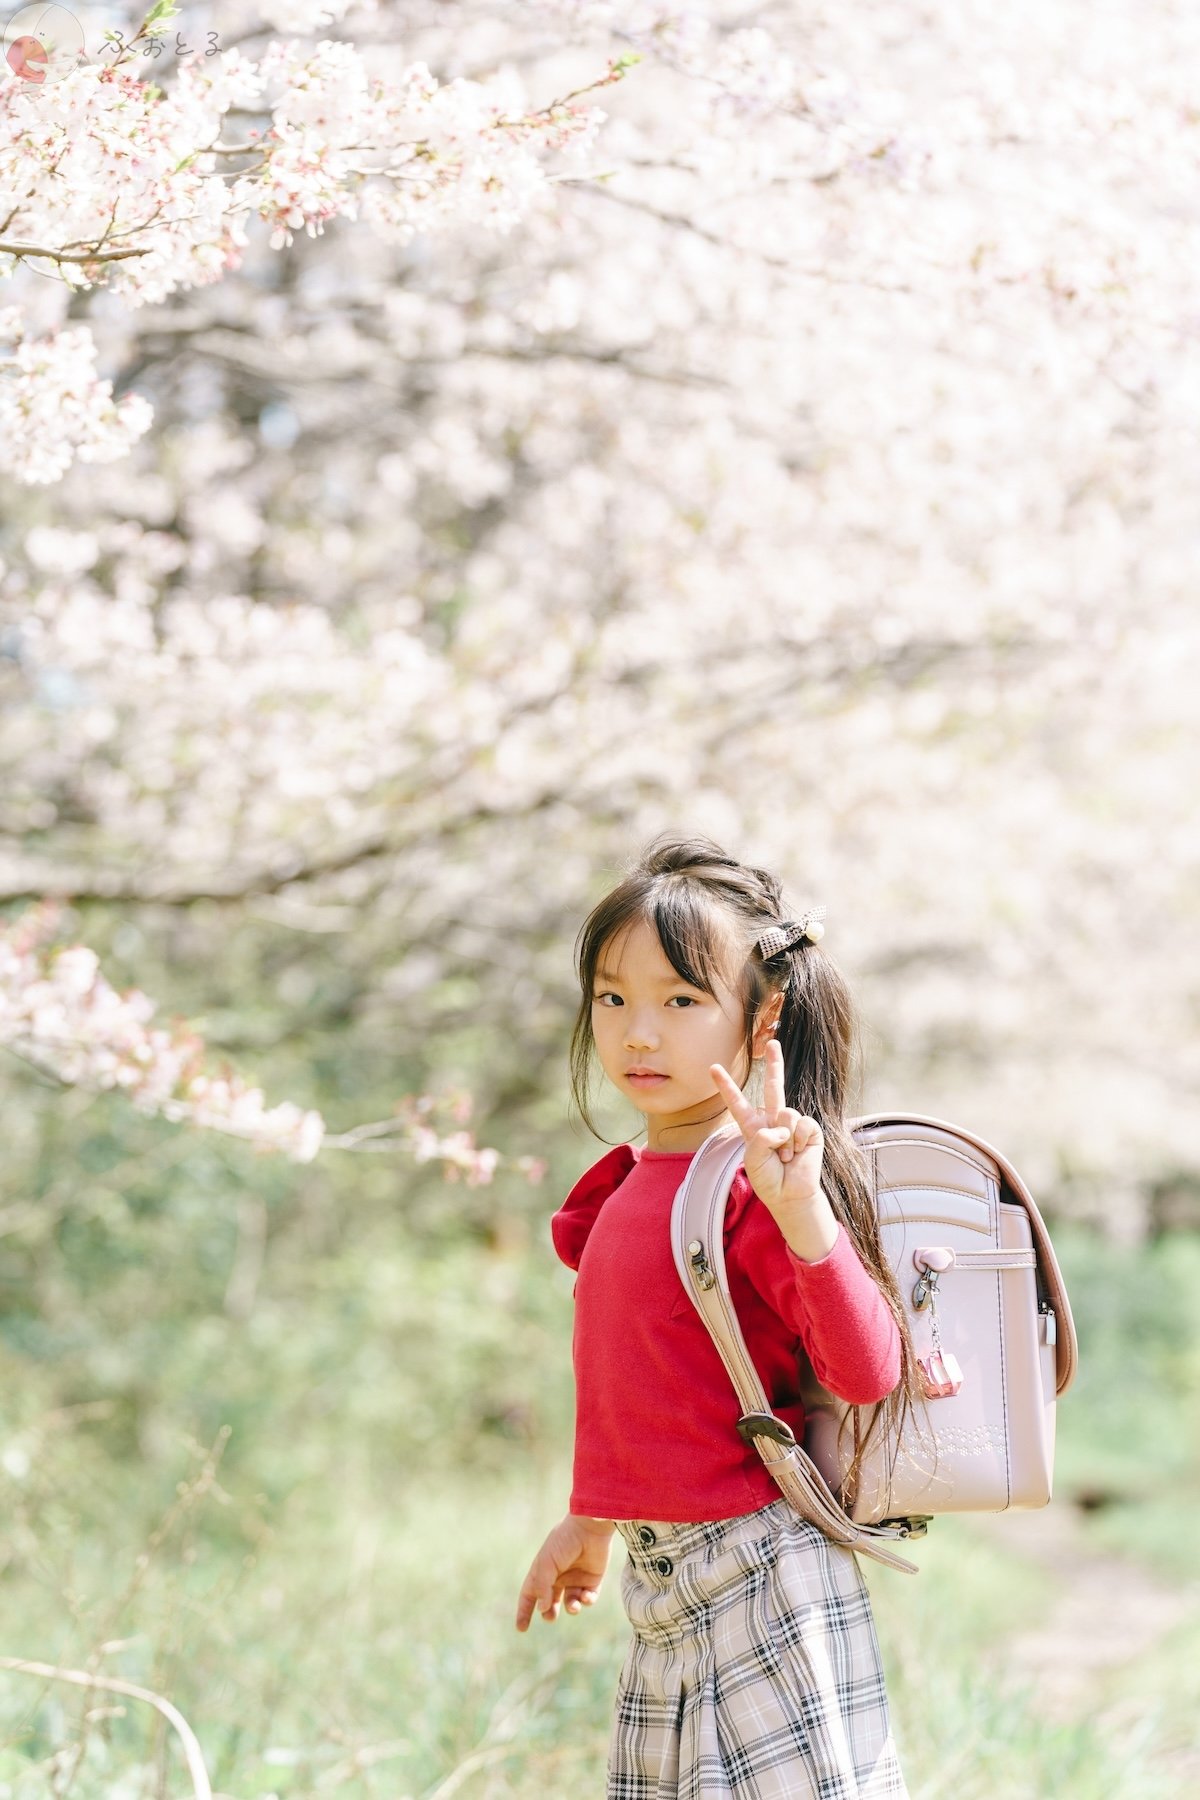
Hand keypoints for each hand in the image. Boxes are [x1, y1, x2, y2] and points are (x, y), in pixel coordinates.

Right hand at [515, 1514, 613, 1631]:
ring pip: (570, 1603)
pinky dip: (586, 1601)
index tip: (521, 1628)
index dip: (525, 1610)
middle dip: (549, 1613)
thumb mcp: (547, 1563)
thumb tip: (541, 1610)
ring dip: (571, 1608)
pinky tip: (585, 1596)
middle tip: (550, 1617)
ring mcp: (576, 1578)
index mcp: (543, 1570)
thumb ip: (542, 1586)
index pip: (530, 1594)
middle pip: (550, 1602)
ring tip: (572, 1606)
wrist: (589, 1527)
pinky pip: (588, 1598)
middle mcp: (559, 1576)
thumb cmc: (564, 1542)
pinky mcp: (592, 1579)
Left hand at [710, 1038, 825, 1215]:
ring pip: (786, 1113)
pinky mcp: (810, 1130)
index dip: (725, 1085)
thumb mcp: (752, 1158)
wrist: (790, 1195)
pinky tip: (797, 1153)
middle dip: (775, 1064)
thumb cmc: (768, 1179)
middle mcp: (772, 1120)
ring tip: (784, 1156)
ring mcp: (792, 1124)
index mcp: (753, 1126)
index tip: (712, 1068)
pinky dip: (797, 1140)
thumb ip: (761, 1137)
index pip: (737, 1102)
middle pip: (773, 1086)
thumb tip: (782, 1124)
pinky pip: (802, 1123)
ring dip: (784, 1139)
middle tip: (773, 1042)